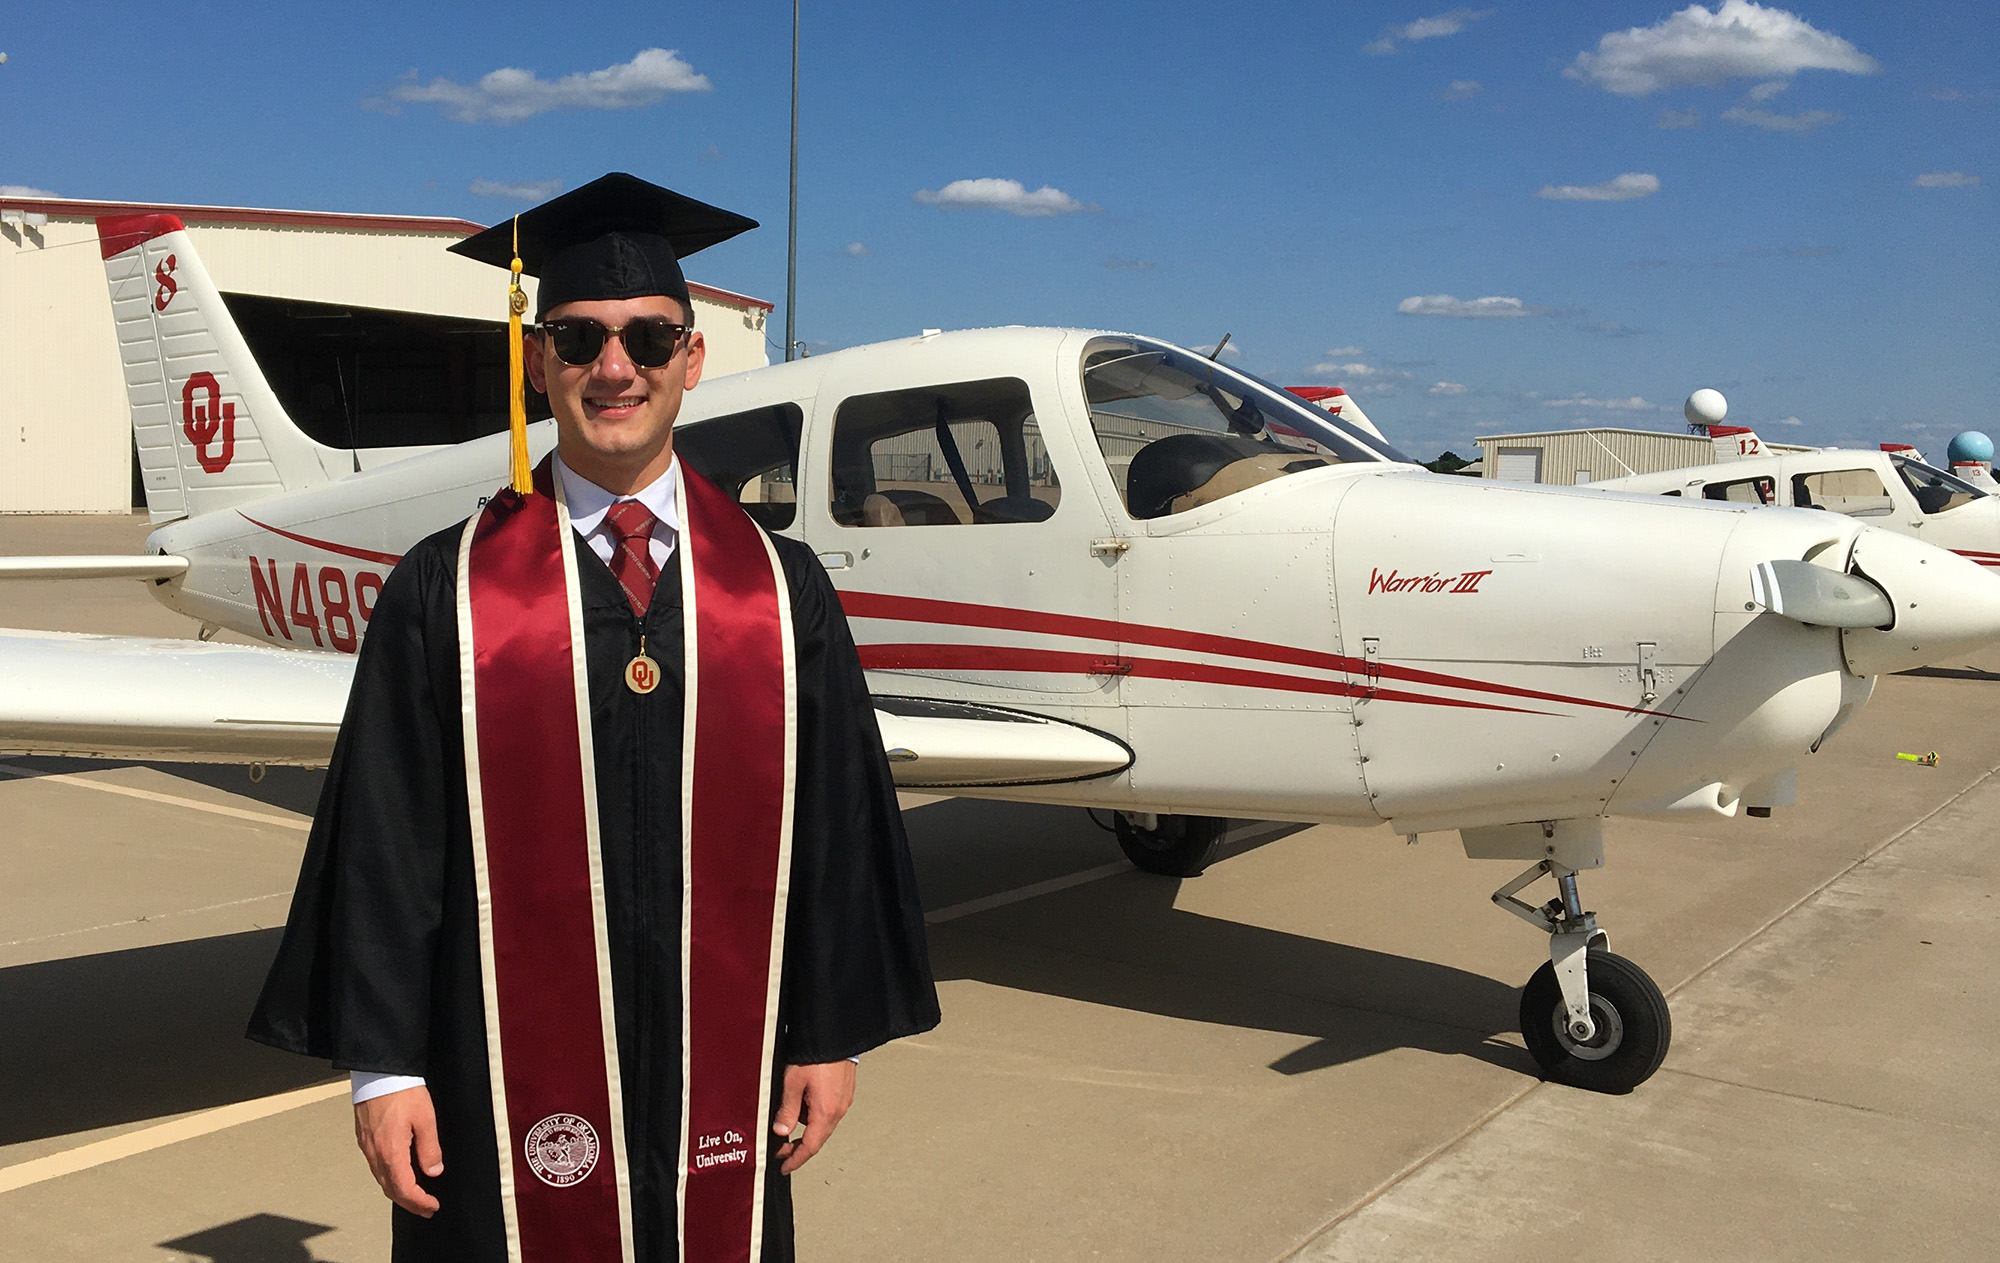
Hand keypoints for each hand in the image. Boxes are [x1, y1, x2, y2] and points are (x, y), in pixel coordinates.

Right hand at [354, 1085, 443, 1216]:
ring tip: (415, 1196)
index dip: (419, 1202)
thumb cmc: (402, 1092)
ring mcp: (367, 1147)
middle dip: (409, 1202)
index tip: (432, 1206)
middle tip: (426, 1209)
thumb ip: (429, 1148)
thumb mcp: (425, 1119)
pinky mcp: (364, 1138)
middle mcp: (375, 1154)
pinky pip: (376, 1167)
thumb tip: (434, 1171)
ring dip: (398, 1192)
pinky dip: (389, 1178)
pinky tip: (399, 1174)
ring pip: (381, 1179)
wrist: (378, 1073)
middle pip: (390, 1189)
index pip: (404, 1189)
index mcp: (391, 1152)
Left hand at [772, 1061, 855, 1174]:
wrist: (835, 1035)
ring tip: (789, 1115)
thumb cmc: (816, 1055)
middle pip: (818, 1138)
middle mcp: (839, 1109)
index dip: (796, 1160)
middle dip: (799, 1146)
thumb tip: (781, 1131)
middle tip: (781, 1149)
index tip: (785, 1167)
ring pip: (823, 1123)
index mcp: (826, 1112)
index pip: (810, 1146)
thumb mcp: (793, 1083)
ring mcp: (844, 1100)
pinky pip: (828, 1110)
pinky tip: (803, 1101)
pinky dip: (815, 1113)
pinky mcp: (844, 1090)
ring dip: (806, 1127)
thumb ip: (787, 1110)